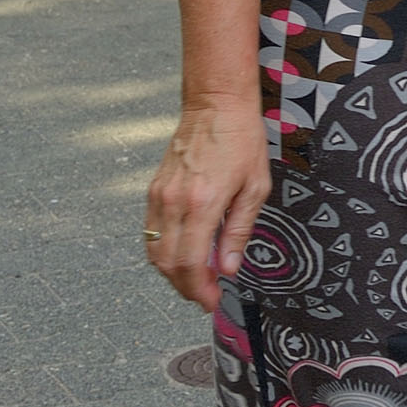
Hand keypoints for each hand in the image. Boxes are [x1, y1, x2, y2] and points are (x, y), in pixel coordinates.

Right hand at [144, 101, 269, 313]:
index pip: (191, 263)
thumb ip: (239, 231)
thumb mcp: (255, 188)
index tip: (212, 300)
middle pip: (168, 264)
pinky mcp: (153, 190)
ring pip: (155, 252)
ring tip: (196, 279)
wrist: (216, 105)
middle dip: (186, 287)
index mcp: (203, 203)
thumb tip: (228, 268)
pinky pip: (151, 233)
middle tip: (205, 295)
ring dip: (172, 273)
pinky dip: (163, 252)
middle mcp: (174, 202)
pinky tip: (183, 254)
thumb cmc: (241, 141)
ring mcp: (159, 196)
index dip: (200, 289)